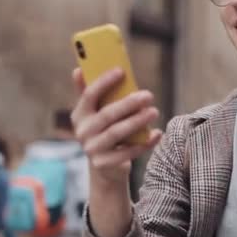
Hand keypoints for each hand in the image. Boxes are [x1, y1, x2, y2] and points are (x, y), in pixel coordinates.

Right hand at [70, 68, 162, 188]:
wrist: (106, 166)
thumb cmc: (105, 131)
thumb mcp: (96, 113)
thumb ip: (89, 92)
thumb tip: (78, 69)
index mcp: (80, 114)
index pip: (89, 95)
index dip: (104, 82)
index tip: (122, 70)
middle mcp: (83, 132)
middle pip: (107, 114)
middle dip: (129, 103)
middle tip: (149, 95)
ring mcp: (92, 149)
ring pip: (117, 133)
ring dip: (138, 121)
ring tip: (154, 111)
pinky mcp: (104, 164)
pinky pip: (128, 152)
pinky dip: (144, 143)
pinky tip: (158, 134)